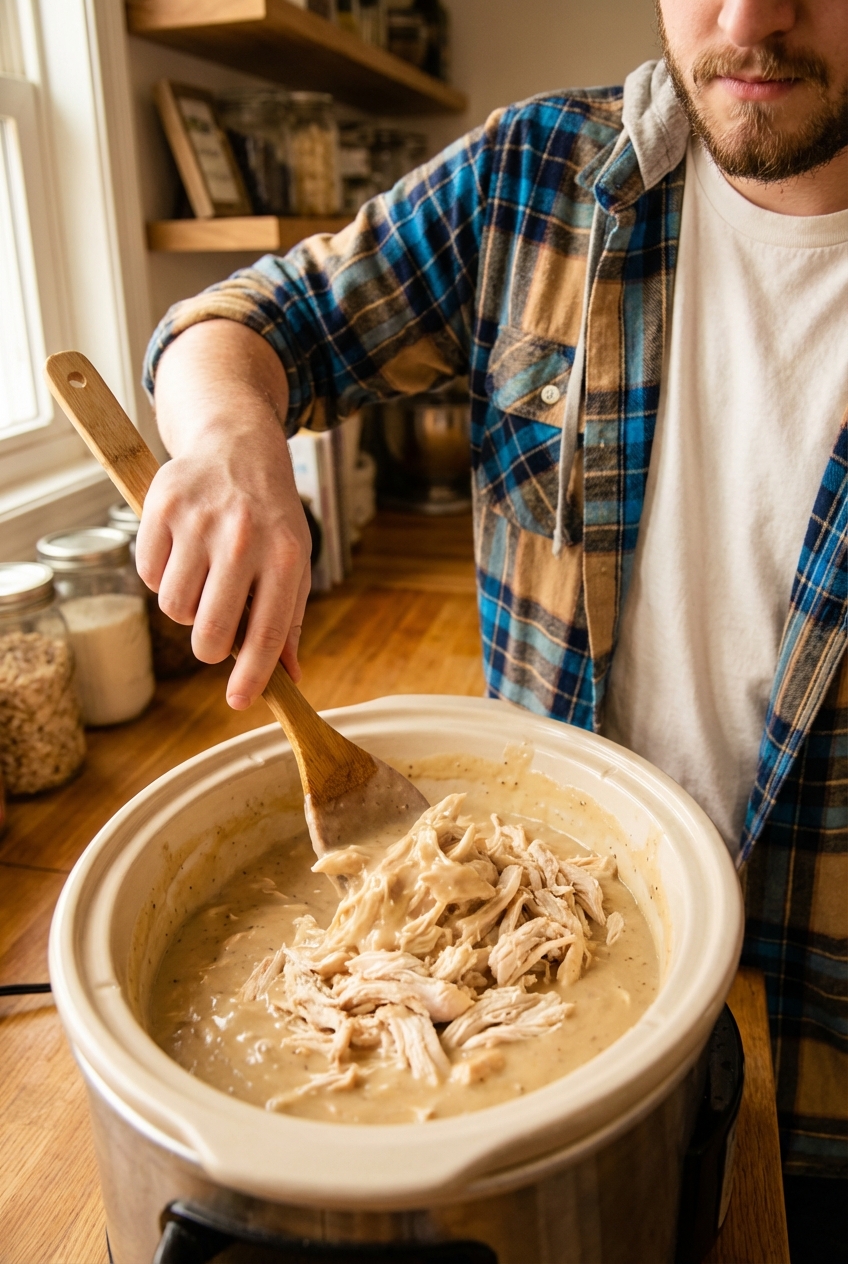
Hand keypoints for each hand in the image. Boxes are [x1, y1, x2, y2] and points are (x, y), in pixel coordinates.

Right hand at [136, 321, 311, 708]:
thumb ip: (289, 621)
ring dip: (185, 607)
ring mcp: (199, 522)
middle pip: (209, 632)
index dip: (251, 677)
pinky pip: (148, 575)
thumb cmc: (270, 516)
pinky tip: (181, 553)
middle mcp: (242, 539)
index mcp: (284, 556)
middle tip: (214, 636)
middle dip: (209, 649)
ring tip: (203, 580)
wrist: (237, 444)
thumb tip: (289, 679)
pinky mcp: (161, 507)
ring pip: (174, 608)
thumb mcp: (294, 561)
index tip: (239, 703)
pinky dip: (161, 576)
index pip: (266, 634)